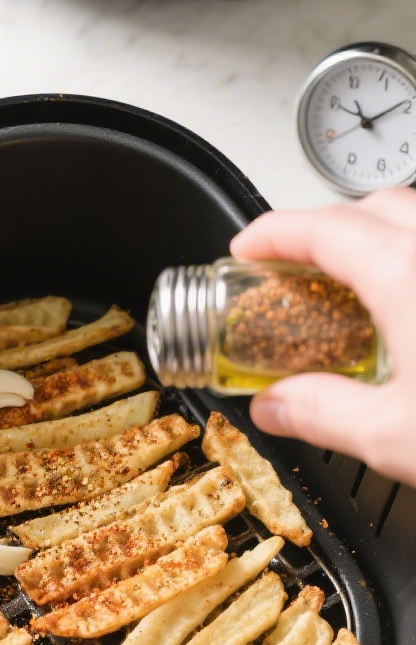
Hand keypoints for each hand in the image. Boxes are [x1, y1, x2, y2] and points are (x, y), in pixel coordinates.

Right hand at [230, 188, 415, 486]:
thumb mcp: (393, 437)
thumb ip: (322, 413)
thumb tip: (274, 405)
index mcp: (408, 276)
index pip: (326, 227)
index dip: (275, 232)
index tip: (246, 249)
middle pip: (374, 208)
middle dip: (326, 226)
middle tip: (291, 265)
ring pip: (414, 222)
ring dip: (376, 240)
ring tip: (349, 289)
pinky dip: (409, 264)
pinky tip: (406, 315)